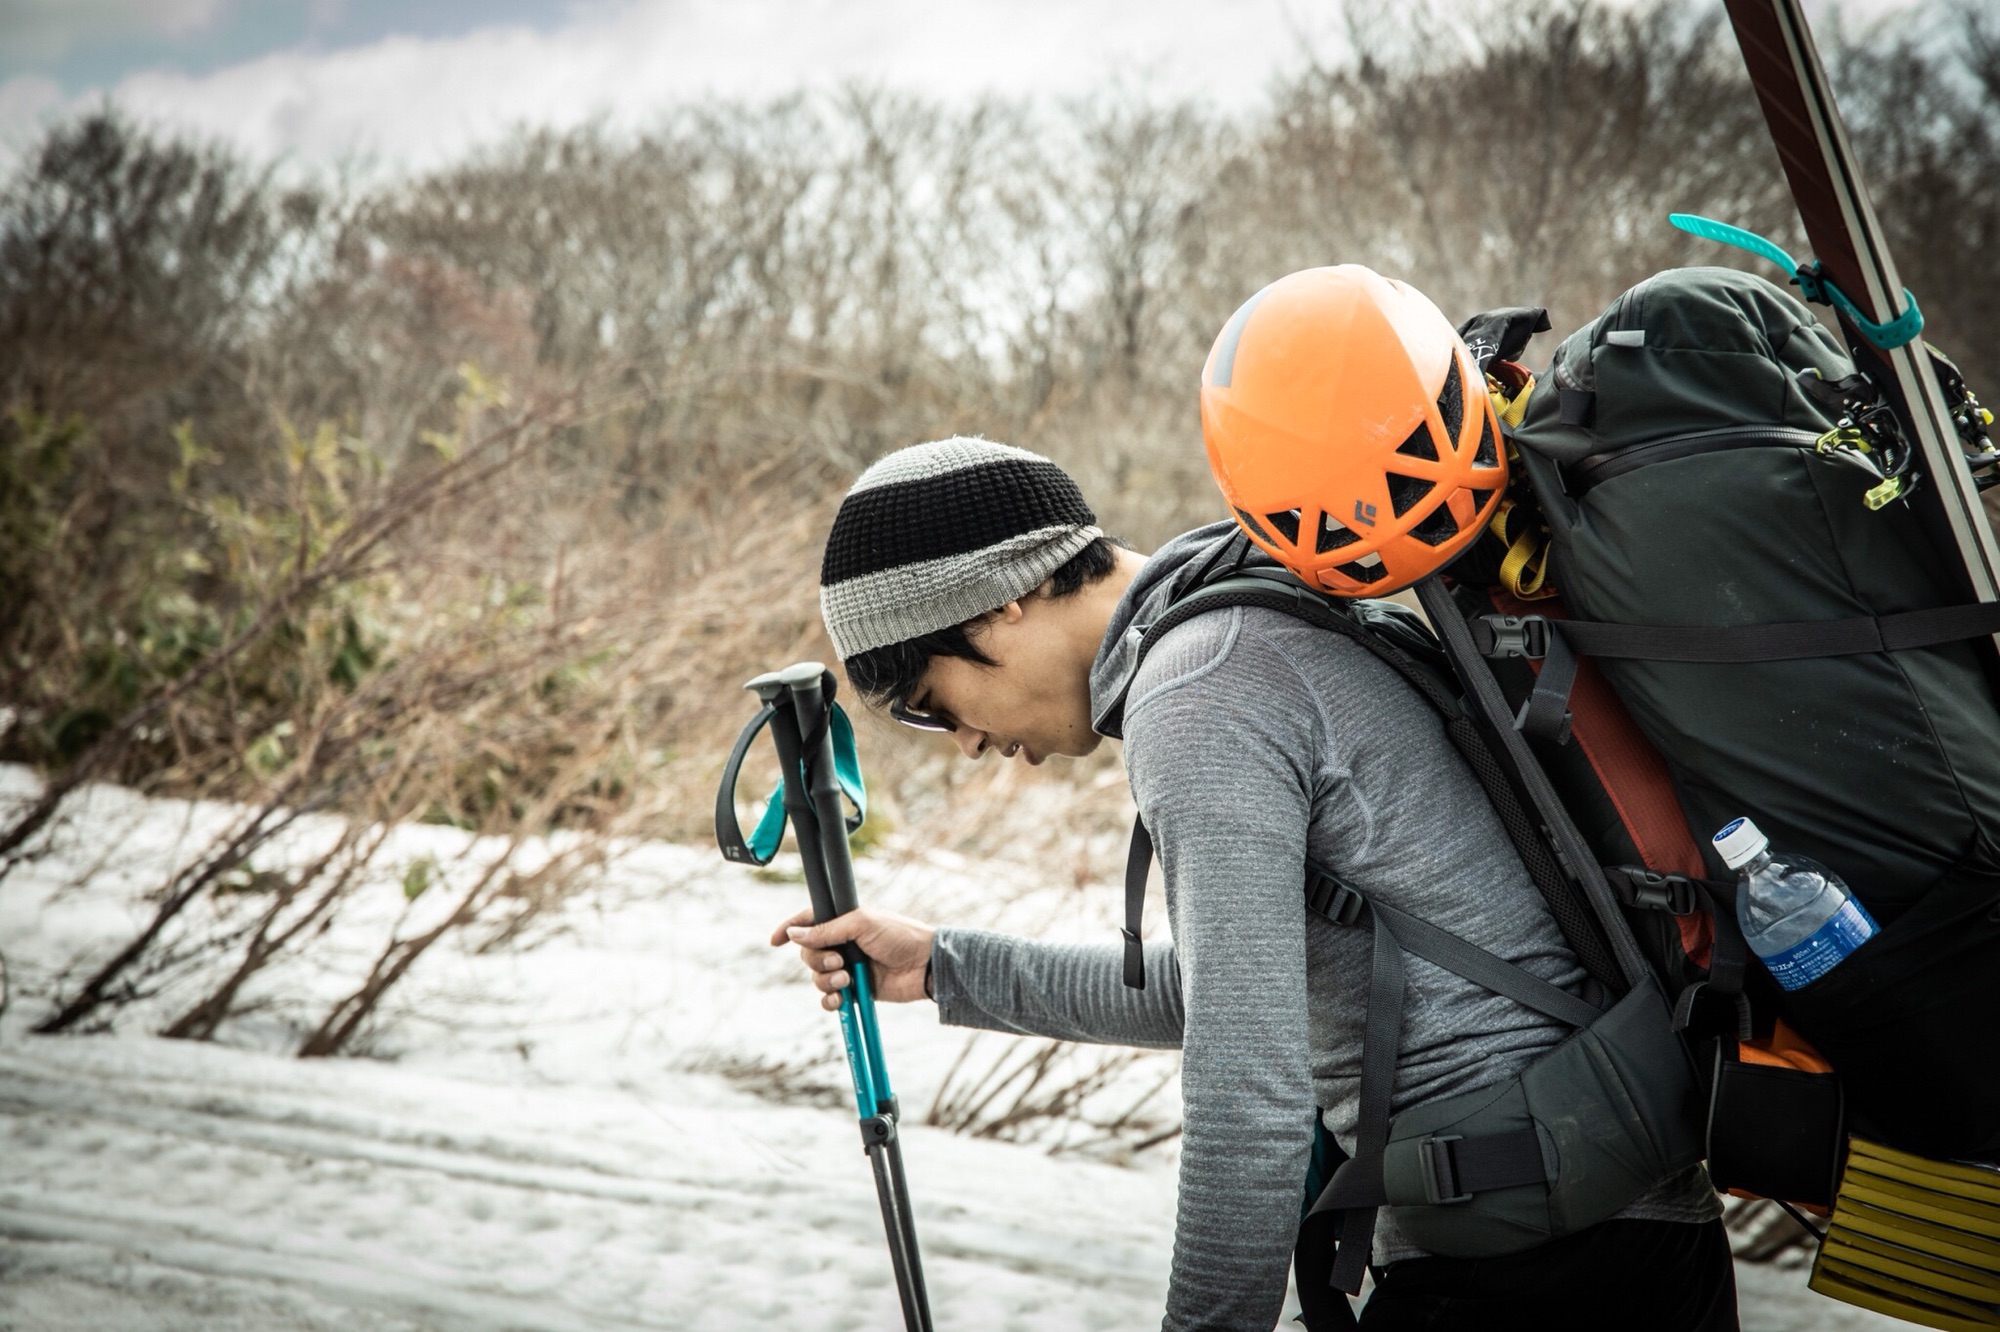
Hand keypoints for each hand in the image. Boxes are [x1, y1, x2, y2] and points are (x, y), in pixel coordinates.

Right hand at [769, 906, 935, 1010]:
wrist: (926, 965)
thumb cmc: (900, 936)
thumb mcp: (862, 924)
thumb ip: (826, 930)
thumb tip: (793, 934)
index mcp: (844, 922)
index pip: (809, 921)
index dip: (789, 929)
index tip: (774, 941)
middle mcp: (843, 944)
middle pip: (809, 953)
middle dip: (817, 959)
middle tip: (839, 960)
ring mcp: (848, 968)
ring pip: (817, 977)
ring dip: (825, 980)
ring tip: (847, 979)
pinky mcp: (856, 991)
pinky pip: (830, 998)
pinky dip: (830, 1000)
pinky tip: (840, 998)